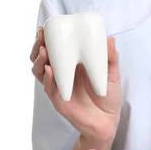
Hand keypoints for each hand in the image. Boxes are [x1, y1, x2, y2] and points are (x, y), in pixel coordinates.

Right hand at [30, 26, 120, 144]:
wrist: (108, 121)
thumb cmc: (108, 95)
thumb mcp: (112, 73)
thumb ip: (110, 57)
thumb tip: (110, 39)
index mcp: (71, 65)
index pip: (54, 49)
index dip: (46, 38)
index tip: (45, 27)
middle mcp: (61, 75)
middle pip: (41, 58)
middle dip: (38, 46)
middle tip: (41, 36)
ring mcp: (58, 87)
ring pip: (40, 72)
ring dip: (39, 60)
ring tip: (44, 51)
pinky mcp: (59, 101)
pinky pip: (50, 89)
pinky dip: (48, 79)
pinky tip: (49, 70)